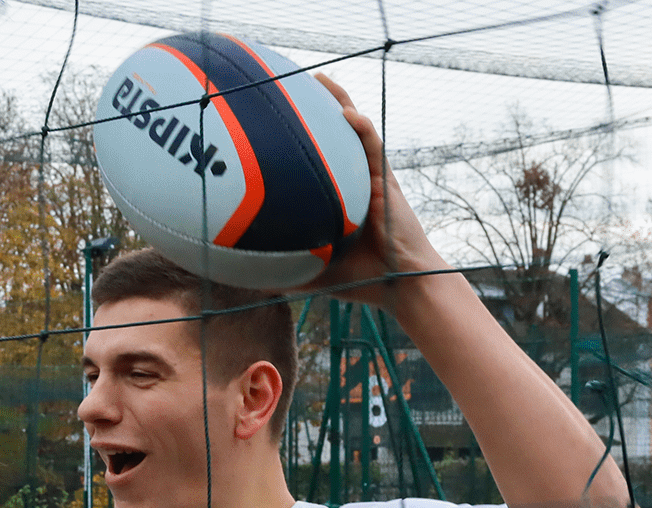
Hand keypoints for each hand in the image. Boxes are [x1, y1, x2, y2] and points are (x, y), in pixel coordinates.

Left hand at [295, 74, 447, 310]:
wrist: (402, 284)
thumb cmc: (363, 279)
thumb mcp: (315, 272)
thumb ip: (286, 272)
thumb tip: (249, 283)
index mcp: (337, 197)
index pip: (316, 160)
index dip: (298, 139)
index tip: (273, 121)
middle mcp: (354, 181)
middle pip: (333, 135)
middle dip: (316, 108)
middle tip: (291, 82)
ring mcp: (371, 178)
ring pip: (355, 130)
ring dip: (340, 102)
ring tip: (321, 78)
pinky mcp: (387, 182)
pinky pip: (373, 147)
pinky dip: (361, 128)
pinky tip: (346, 114)